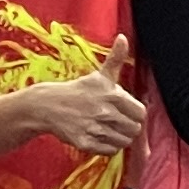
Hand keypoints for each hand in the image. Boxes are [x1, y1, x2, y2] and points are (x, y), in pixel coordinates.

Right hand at [34, 38, 143, 155]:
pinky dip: (107, 147)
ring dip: (118, 138)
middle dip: (128, 127)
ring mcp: (94, 128)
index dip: (135, 114)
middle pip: (134, 129)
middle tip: (117, 122)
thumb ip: (116, 58)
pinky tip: (99, 136)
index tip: (126, 112)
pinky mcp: (85, 142)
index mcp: (112, 95)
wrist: (48, 105)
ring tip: (108, 129)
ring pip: (123, 142)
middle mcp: (105, 112)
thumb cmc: (79, 90)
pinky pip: (109, 151)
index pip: (141, 113)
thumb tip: (123, 37)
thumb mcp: (100, 75)